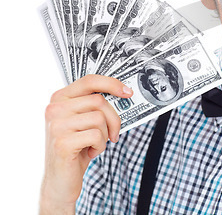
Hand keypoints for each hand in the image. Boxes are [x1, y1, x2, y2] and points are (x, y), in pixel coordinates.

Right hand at [39, 75, 132, 214]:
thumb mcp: (85, 122)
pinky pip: (96, 135)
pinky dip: (100, 146)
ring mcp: (56, 125)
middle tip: (112, 133)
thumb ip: (95, 106)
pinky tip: (89, 152)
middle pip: (99, 101)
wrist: (60, 180)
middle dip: (112, 119)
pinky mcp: (62, 142)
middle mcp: (54, 109)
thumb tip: (124, 93)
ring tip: (94, 144)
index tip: (128, 92)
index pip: (89, 80)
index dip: (111, 83)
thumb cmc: (77, 148)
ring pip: (99, 118)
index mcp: (60, 98)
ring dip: (105, 135)